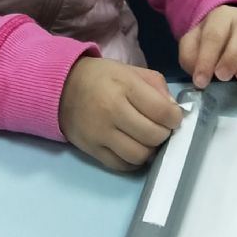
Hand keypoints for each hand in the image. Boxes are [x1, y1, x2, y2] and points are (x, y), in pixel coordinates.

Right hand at [59, 57, 182, 172]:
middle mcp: (112, 111)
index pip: (162, 111)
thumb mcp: (130, 71)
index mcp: (125, 86)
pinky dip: (132, 161)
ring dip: (149, 150)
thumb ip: (156, 87)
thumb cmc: (101, 78)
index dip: (175, 118)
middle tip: (159, 128)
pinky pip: (122, 165)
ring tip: (146, 139)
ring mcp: (101, 133)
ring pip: (139, 155)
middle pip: (153, 136)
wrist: (61, 88)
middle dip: (163, 134)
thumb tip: (174, 111)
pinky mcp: (92, 149)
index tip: (172, 117)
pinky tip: (132, 148)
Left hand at [179, 6, 236, 93]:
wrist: (233, 33)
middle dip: (232, 57)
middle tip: (221, 77)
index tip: (201, 81)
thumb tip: (196, 71)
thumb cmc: (212, 41)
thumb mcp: (194, 43)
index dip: (207, 58)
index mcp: (222, 16)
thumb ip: (190, 54)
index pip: (215, 34)